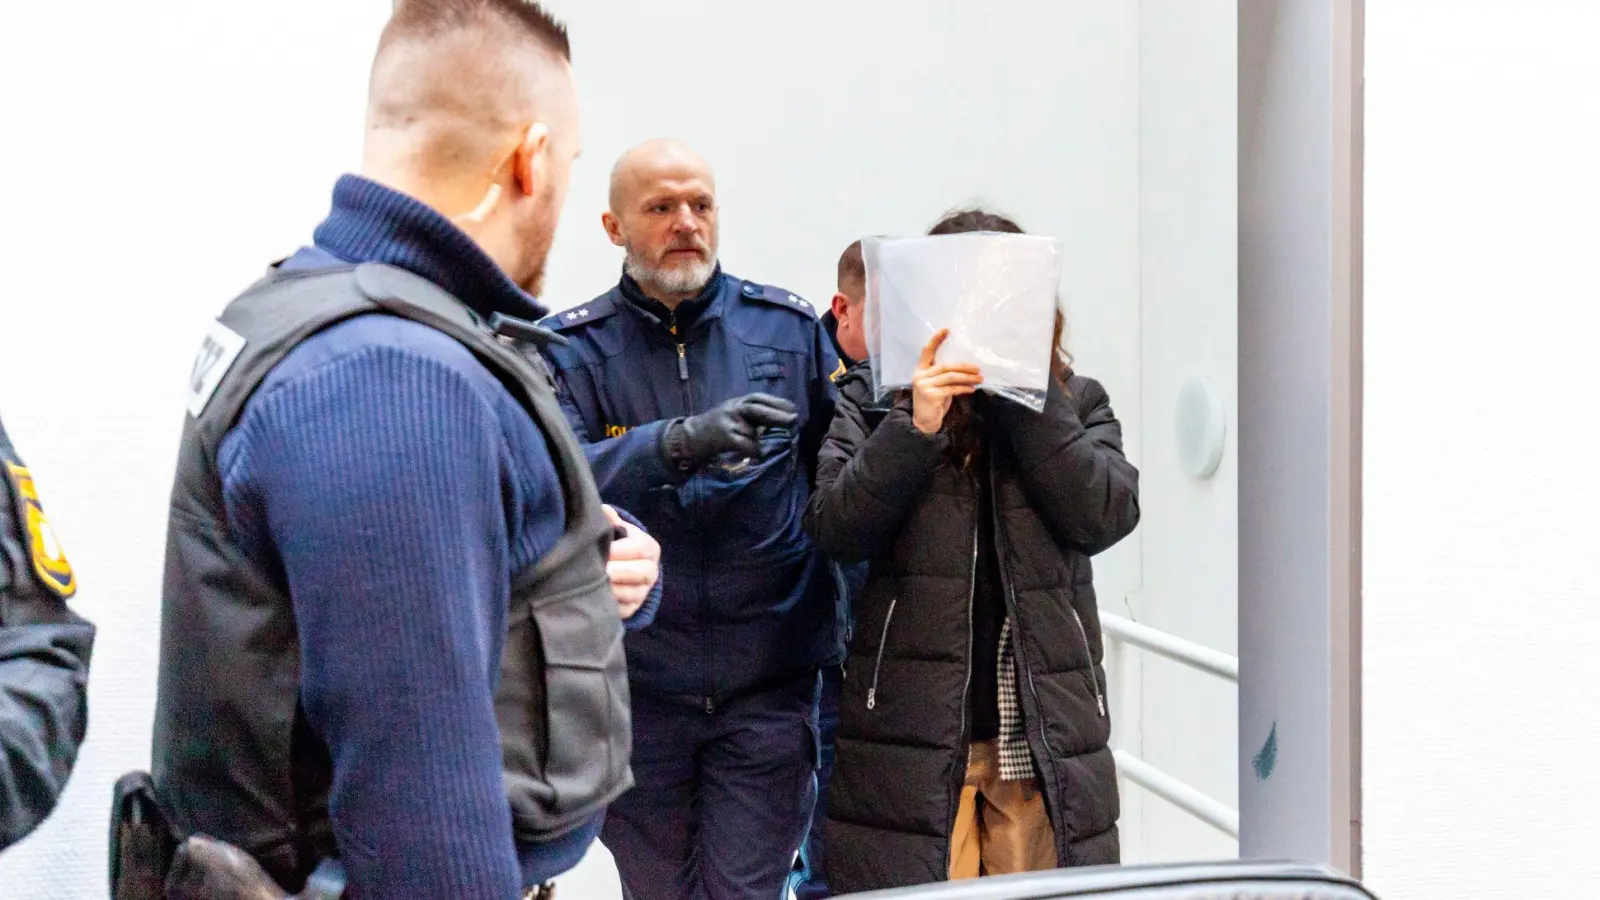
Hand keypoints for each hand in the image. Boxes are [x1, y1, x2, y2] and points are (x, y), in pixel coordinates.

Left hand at [603, 506, 659, 619]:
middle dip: (616, 572)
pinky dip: (609, 605)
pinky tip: (594, 598)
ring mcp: (643, 592)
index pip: (638, 549)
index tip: (598, 550)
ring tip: (591, 585)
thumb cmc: (619, 543)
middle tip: (595, 571)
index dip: (617, 550)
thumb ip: (611, 521)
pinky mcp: (632, 608)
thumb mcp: (618, 529)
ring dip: (611, 590)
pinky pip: (623, 610)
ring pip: (631, 594)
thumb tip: (603, 509)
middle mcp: (651, 572)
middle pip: (639, 574)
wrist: (627, 567)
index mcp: (649, 548)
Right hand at [668, 393, 797, 468]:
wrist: (690, 437)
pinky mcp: (724, 436)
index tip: (793, 408)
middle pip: (757, 408)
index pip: (759, 398)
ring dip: (760, 441)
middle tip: (794, 419)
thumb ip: (753, 416)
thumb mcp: (734, 414)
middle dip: (777, 414)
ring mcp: (727, 422)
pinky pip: (746, 444)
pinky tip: (756, 455)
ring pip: (752, 430)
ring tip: (762, 447)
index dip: (777, 403)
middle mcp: (733, 408)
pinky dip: (754, 450)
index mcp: (737, 402)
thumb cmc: (717, 428)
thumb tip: (780, 420)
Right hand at [911, 329, 982, 434]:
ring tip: (979, 378)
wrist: (924, 422)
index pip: (926, 351)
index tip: (946, 330)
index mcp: (920, 370)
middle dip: (964, 366)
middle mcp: (920, 376)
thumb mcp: (935, 386)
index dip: (936, 340)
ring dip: (967, 377)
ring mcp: (925, 386)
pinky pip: (952, 389)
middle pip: (946, 366)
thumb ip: (943, 376)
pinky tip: (972, 389)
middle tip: (978, 368)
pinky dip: (964, 388)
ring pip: (950, 377)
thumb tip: (967, 370)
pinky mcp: (931, 396)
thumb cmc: (932, 402)